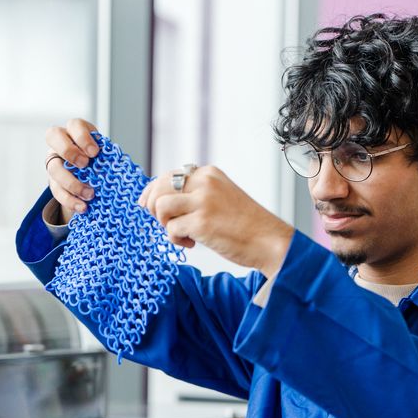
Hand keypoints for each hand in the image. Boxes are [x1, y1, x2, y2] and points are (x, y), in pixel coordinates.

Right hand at [44, 118, 101, 223]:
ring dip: (71, 183)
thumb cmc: (98, 158)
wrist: (90, 173)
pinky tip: (82, 207)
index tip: (95, 152)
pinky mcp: (53, 181)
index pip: (74, 125)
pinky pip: (56, 190)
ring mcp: (54, 161)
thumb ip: (107, 154)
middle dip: (69, 151)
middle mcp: (60, 142)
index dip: (82, 137)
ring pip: (53, 168)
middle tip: (84, 165)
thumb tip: (119, 166)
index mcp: (75, 130)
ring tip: (89, 194)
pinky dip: (70, 200)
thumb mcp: (104, 152)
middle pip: (53, 137)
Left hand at [138, 165, 294, 276]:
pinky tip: (192, 244)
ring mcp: (203, 202)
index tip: (147, 206)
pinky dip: (176, 240)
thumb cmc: (245, 225)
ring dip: (165, 224)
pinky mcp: (201, 223)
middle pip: (159, 188)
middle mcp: (205, 183)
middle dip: (154, 208)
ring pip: (161, 206)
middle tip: (165, 224)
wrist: (269, 241)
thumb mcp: (220, 197)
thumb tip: (158, 201)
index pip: (168, 176)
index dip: (152, 192)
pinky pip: (170, 229)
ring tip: (183, 234)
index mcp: (209, 174)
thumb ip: (195, 194)